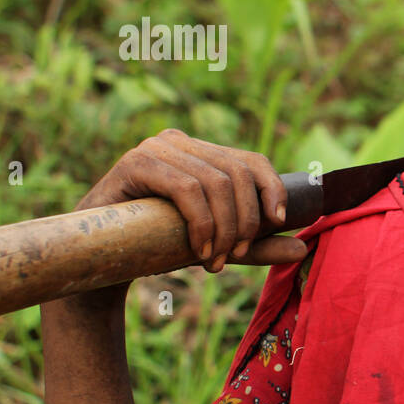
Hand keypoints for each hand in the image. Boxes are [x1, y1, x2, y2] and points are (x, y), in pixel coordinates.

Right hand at [77, 128, 307, 273]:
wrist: (100, 258)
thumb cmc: (158, 245)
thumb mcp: (217, 244)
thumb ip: (256, 245)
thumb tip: (303, 247)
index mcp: (202, 152)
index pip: (252, 160)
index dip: (273, 189)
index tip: (278, 222)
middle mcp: (180, 141)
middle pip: (238, 172)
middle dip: (245, 220)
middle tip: (236, 256)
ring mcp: (155, 148)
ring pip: (216, 182)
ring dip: (224, 228)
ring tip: (216, 261)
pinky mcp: (135, 162)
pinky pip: (187, 188)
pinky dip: (201, 223)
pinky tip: (200, 251)